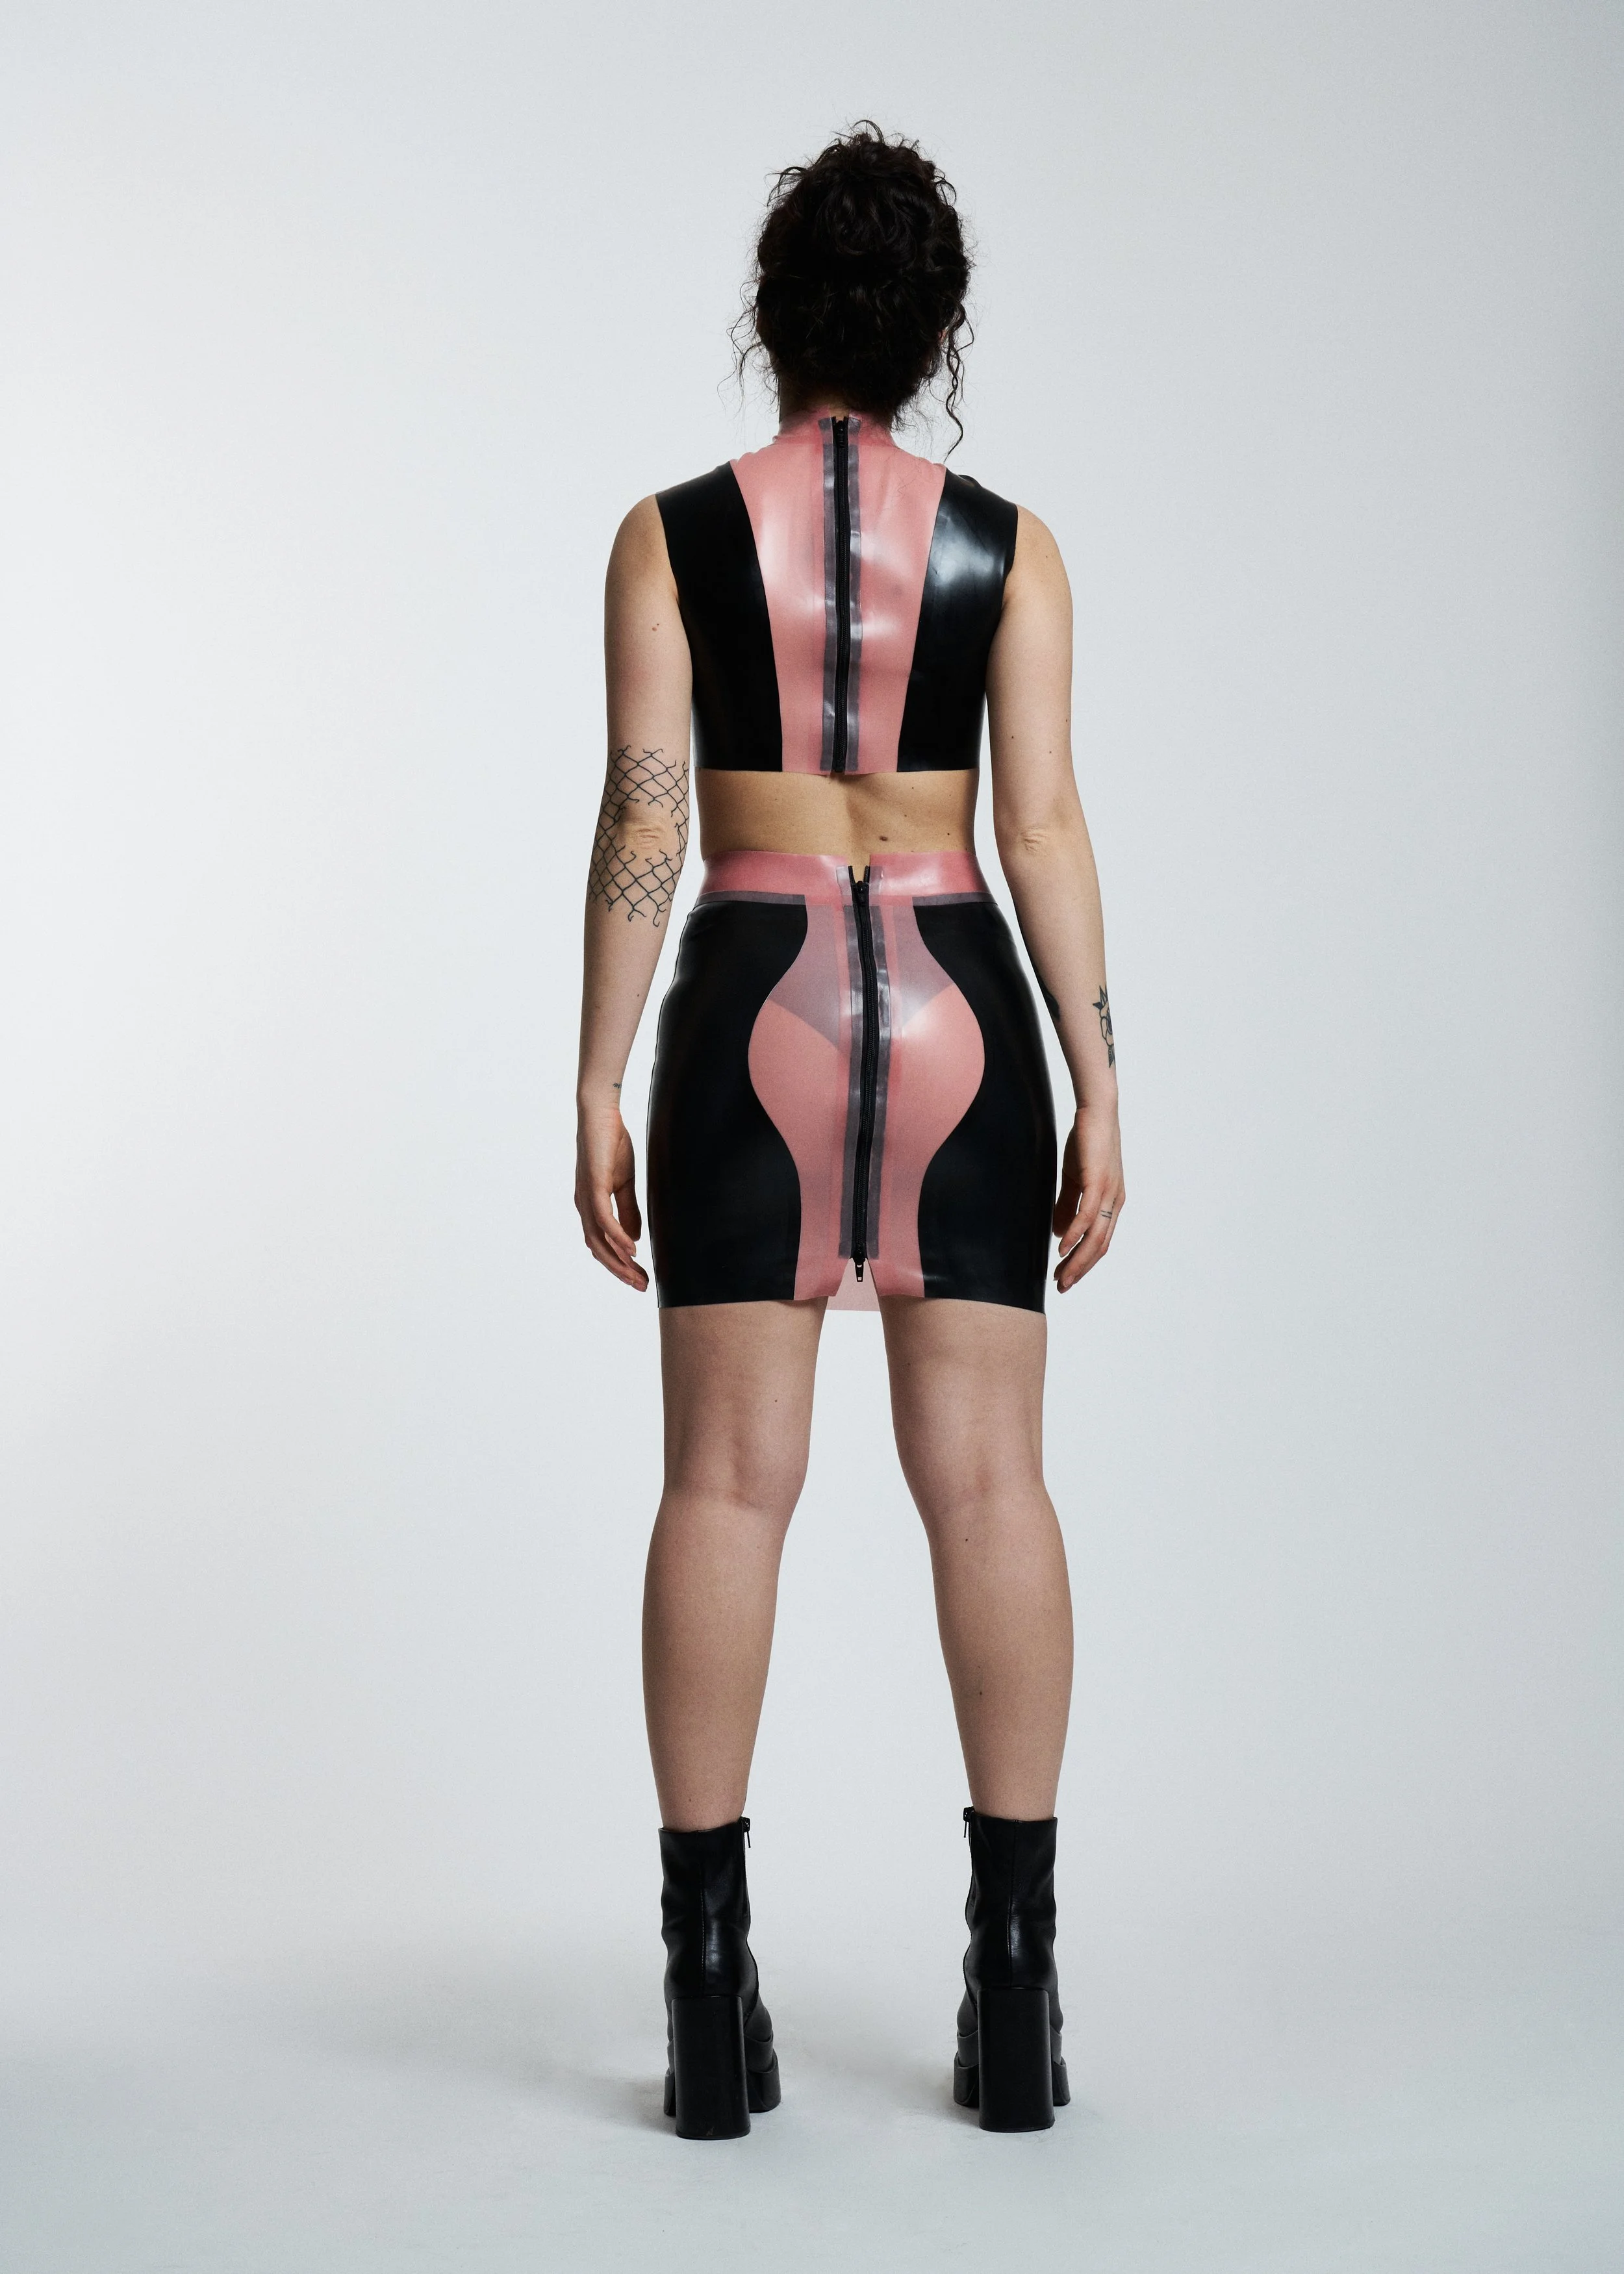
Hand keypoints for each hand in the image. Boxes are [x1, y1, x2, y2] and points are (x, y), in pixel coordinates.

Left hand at [575, 1105, 648, 1290]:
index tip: (639, 1278)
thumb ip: (628, 1210)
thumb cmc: (611, 1144)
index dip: (619, 1264)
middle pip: (598, 1249)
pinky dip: (617, 1237)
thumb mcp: (624, 1183)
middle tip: (641, 1286)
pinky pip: (604, 1219)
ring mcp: (586, 1198)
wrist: (601, 1114)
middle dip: (619, 1270)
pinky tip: (632, 1249)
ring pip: (598, 1240)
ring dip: (618, 1261)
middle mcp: (584, 1206)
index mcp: (591, 1206)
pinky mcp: (593, 1186)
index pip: (602, 1244)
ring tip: (637, 1275)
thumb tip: (634, 1239)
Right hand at [1052, 1100, 1124, 1292]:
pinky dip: (1075, 1234)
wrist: (1097, 1112)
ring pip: (1095, 1236)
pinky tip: (1061, 1248)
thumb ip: (1068, 1206)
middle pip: (1099, 1246)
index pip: (1099, 1242)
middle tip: (1063, 1287)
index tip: (1065, 1277)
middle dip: (1081, 1269)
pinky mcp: (1099, 1182)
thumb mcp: (1075, 1179)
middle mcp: (1114, 1202)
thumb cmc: (1086, 1142)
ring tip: (1062, 1276)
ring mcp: (1109, 1193)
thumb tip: (1059, 1233)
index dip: (1083, 1262)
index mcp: (1111, 1203)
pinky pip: (1088, 1215)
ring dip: (1078, 1260)